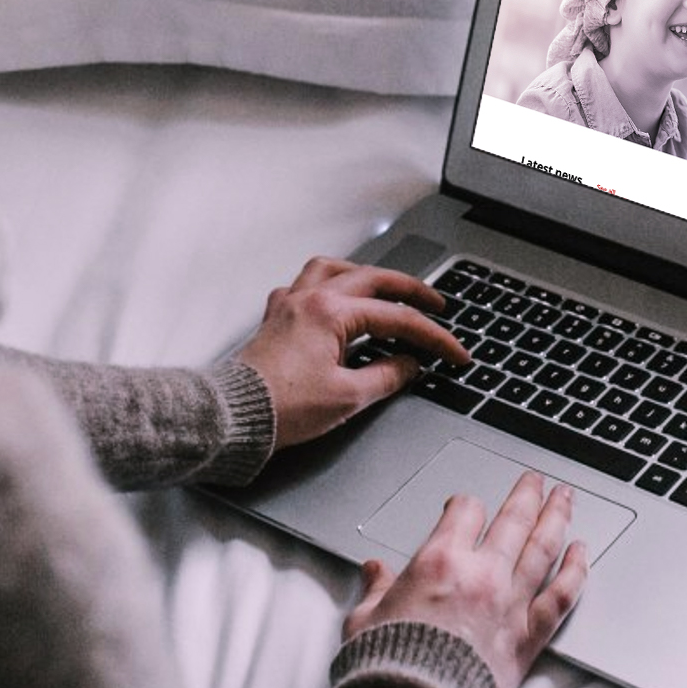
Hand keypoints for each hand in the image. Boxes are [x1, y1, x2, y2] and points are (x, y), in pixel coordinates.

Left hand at [234, 257, 472, 448]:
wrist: (233, 417)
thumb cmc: (280, 408)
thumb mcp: (348, 397)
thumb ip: (386, 375)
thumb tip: (408, 366)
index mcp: (331, 313)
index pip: (397, 319)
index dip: (433, 337)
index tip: (453, 352)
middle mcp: (310, 299)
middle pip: (372, 279)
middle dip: (410, 290)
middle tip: (435, 303)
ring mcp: (290, 305)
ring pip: (334, 269)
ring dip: (365, 275)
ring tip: (385, 287)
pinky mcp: (276, 319)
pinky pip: (305, 284)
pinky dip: (327, 285)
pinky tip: (335, 298)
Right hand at [344, 473, 588, 687]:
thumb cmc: (389, 669)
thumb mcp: (365, 620)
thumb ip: (376, 590)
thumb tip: (374, 572)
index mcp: (438, 562)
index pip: (464, 512)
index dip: (465, 504)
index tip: (465, 506)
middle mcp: (481, 575)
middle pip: (513, 519)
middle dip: (526, 494)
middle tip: (535, 480)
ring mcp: (510, 603)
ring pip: (543, 547)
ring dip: (556, 517)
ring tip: (565, 498)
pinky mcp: (529, 637)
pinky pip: (561, 594)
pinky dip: (575, 570)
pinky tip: (582, 552)